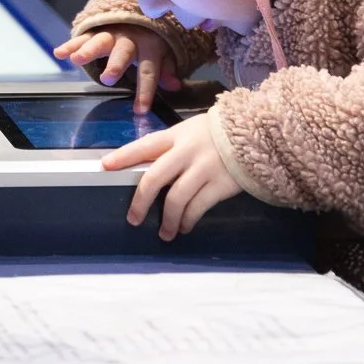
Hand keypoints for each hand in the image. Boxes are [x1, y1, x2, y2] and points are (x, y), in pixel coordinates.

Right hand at [55, 27, 181, 111]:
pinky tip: (59, 53)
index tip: (140, 110)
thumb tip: (175, 86)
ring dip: (88, 50)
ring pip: (100, 41)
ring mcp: (111, 33)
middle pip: (123, 53)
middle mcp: (130, 39)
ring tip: (76, 60)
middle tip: (108, 78)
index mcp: (149, 47)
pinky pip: (83, 36)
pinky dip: (71, 44)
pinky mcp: (96, 29)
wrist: (138, 10)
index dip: (145, 91)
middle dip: (115, 65)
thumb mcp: (164, 52)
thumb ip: (167, 70)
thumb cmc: (150, 38)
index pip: (149, 72)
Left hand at [103, 113, 242, 240]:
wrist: (258, 132)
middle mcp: (186, 152)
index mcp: (176, 136)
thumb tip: (149, 167)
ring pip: (175, 199)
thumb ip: (172, 147)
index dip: (123, 156)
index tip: (105, 167)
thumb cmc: (219, 133)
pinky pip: (197, 207)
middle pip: (154, 177)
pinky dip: (188, 220)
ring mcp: (203, 169)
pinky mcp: (219, 184)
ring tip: (165, 233)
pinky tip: (184, 226)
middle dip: (140, 201)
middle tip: (134, 219)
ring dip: (167, 220)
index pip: (144, 146)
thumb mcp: (192, 130)